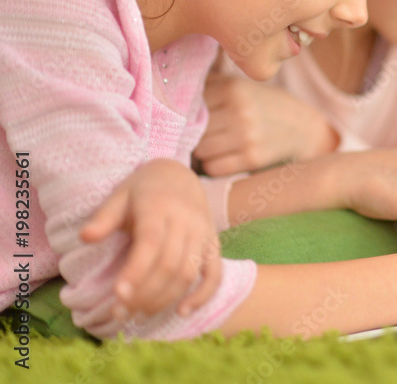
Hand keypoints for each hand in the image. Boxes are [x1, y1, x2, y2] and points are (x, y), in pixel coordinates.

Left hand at [79, 159, 221, 319]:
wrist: (179, 176)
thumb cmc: (143, 191)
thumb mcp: (120, 196)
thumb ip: (104, 218)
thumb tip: (85, 237)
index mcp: (160, 207)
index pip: (151, 243)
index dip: (136, 271)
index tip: (117, 295)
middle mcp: (186, 221)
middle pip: (169, 264)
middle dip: (144, 294)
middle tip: (120, 314)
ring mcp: (204, 233)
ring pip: (188, 273)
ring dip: (164, 299)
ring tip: (138, 316)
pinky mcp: (214, 244)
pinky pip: (214, 274)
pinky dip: (202, 295)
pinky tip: (182, 312)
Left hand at [195, 73, 336, 175]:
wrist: (303, 128)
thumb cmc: (264, 106)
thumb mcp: (242, 86)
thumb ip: (210, 85)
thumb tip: (169, 92)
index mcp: (233, 88)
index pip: (190, 105)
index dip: (187, 114)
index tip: (190, 119)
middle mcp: (239, 111)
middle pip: (193, 130)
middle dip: (193, 134)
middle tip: (202, 135)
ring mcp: (246, 136)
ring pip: (200, 150)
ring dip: (202, 151)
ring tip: (213, 146)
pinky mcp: (252, 158)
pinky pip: (213, 168)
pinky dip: (213, 165)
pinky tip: (223, 158)